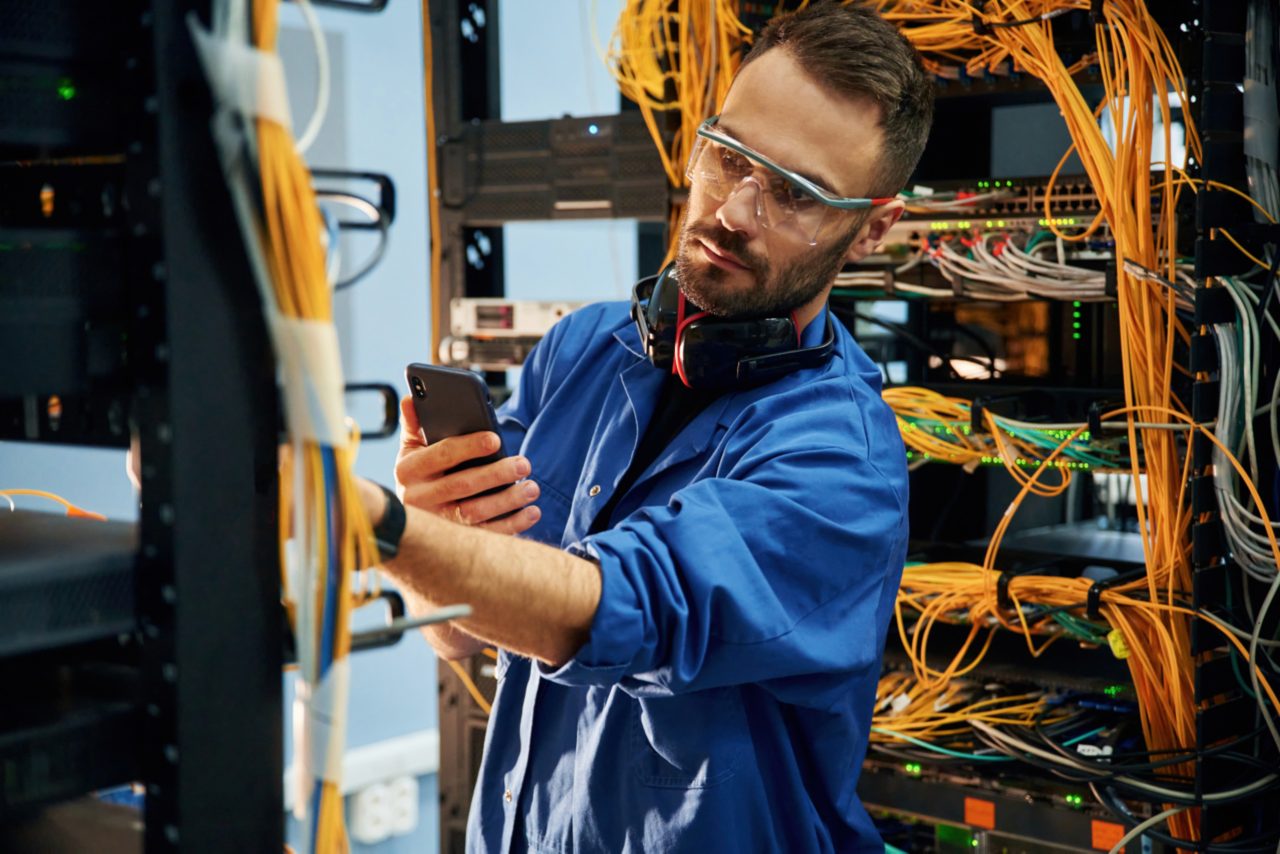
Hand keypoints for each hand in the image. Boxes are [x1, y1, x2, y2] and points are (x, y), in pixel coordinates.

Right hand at [394, 397, 540, 534]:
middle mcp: (418, 499)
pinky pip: (486, 535)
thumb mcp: (411, 448)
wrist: (406, 521)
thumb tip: (409, 398)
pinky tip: (531, 512)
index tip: (495, 439)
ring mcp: (437, 522)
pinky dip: (512, 525)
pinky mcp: (455, 541)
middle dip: (496, 474)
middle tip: (524, 464)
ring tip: (532, 488)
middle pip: (462, 484)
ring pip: (475, 513)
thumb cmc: (420, 472)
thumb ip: (414, 424)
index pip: (441, 454)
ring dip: (507, 501)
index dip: (469, 446)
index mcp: (408, 470)